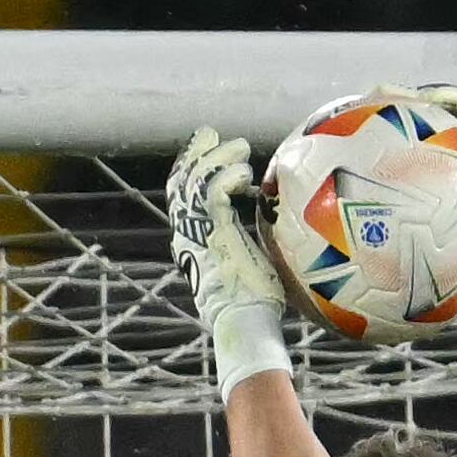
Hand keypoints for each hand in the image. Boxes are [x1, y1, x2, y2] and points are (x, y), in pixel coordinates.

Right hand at [165, 127, 288, 327]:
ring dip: (218, 158)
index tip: (204, 150)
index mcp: (194, 242)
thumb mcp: (254, 266)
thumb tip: (277, 230)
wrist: (246, 323)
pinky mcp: (213, 232)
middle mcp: (189, 235)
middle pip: (180, 182)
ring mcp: (199, 233)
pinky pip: (214, 192)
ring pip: (196, 180)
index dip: (189, 170)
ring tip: (241, 148)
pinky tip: (246, 172)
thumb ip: (255, 242)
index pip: (183, 197)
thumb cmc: (256, 306)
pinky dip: (228, 176)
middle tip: (210, 134)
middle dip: (194, 154)